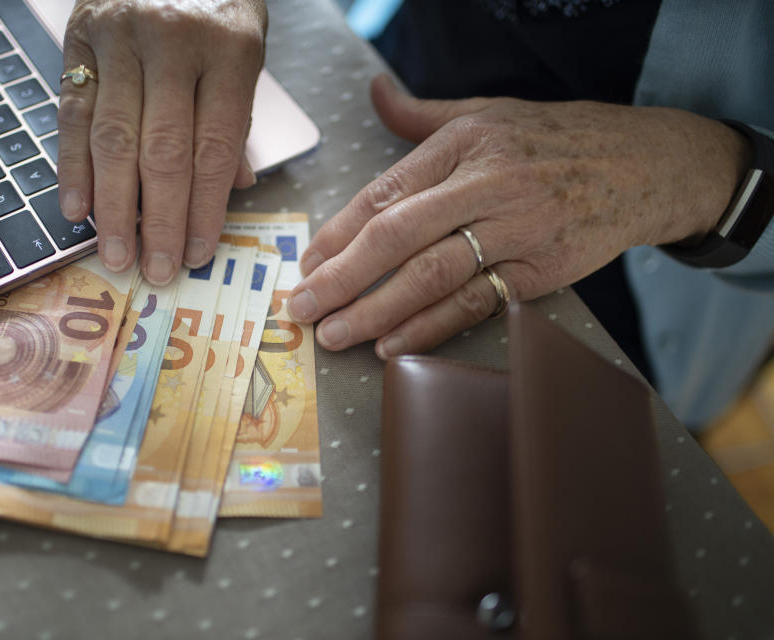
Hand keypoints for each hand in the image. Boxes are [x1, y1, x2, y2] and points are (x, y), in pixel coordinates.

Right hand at [58, 0, 266, 282]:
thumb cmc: (215, 0)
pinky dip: (72, 166)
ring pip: (113, 138)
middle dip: (159, 220)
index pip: (216, 147)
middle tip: (155, 271)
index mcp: (229, 48)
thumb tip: (235, 191)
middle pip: (163, 151)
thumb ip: (237, 118)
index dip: (206, 208)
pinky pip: (72, 112)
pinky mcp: (79, 36)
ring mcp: (120, 36)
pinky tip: (76, 209)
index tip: (197, 254)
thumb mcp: (246, 48)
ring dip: (112, 207)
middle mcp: (173, 41)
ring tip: (114, 255)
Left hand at [289, 74, 749, 357]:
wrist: (644, 164)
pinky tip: (393, 345)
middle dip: (341, 278)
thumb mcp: (488, 113)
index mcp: (463, 145)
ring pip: (432, 275)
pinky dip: (431, 327)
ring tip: (335, 335)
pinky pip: (476, 303)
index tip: (305, 266)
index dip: (337, 234)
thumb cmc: (554, 139)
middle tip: (302, 309)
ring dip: (376, 311)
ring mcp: (515, 230)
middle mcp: (485, 184)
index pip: (383, 194)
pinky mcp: (541, 270)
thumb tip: (375, 92)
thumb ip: (422, 114)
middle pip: (397, 237)